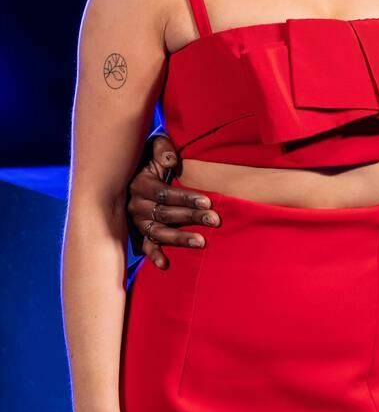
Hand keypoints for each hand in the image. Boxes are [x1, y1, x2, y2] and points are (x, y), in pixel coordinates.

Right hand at [128, 133, 219, 269]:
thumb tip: (172, 161)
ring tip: (202, 242)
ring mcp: (136, 221)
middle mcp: (135, 205)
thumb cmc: (149, 157)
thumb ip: (162, 149)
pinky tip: (165, 264)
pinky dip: (154, 255)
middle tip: (215, 220)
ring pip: (158, 232)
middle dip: (192, 216)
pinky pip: (144, 246)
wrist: (129, 170)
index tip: (208, 201)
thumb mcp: (153, 146)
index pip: (165, 193)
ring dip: (179, 239)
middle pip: (165, 214)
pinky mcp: (138, 233)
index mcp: (139, 184)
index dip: (186, 197)